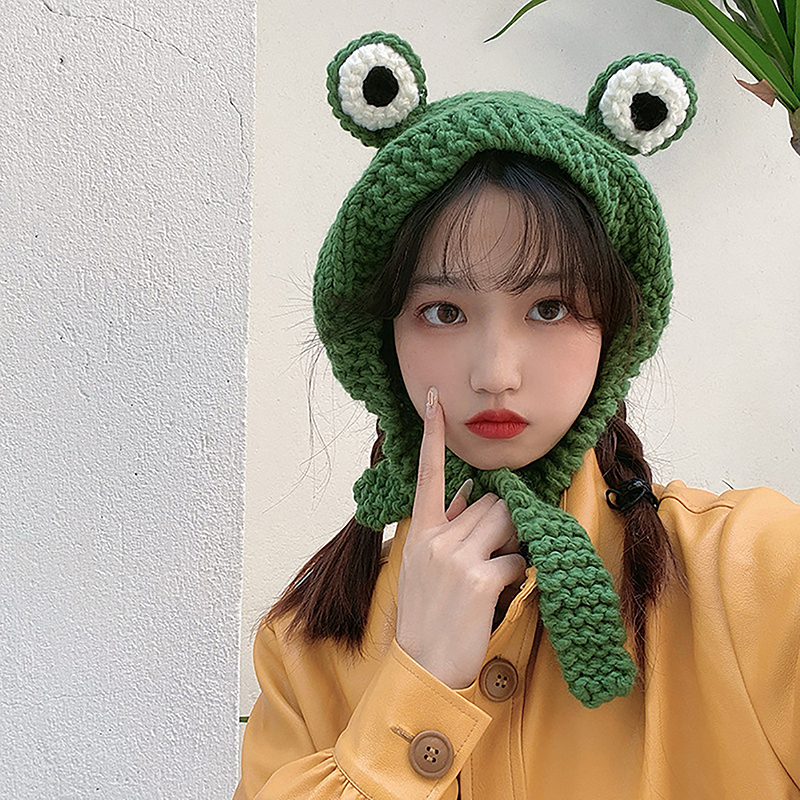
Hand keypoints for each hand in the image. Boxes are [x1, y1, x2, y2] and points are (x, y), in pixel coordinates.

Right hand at [395, 387, 527, 689]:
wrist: (422, 668)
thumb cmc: (426, 615)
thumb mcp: (422, 565)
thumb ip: (444, 528)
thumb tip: (466, 495)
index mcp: (420, 532)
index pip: (428, 474)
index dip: (433, 436)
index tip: (436, 400)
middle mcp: (435, 539)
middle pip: (490, 502)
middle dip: (504, 520)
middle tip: (499, 550)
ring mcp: (456, 558)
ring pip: (506, 524)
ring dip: (513, 544)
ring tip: (497, 572)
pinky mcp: (479, 580)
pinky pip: (516, 560)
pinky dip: (519, 575)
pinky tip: (502, 594)